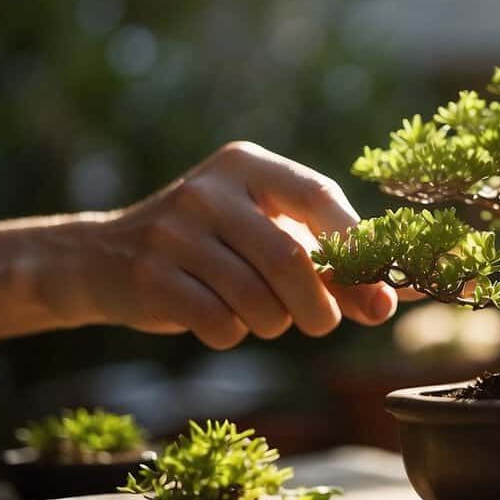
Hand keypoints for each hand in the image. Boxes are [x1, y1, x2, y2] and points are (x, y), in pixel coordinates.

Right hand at [75, 141, 398, 348]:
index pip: (319, 196)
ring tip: (265, 317)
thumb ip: (329, 260)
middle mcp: (209, 190)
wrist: (104, 258)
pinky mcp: (150, 276)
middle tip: (324, 323)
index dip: (356, 249)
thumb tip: (395, 300)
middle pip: (289, 258)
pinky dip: (234, 334)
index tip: (380, 291)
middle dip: (319, 305)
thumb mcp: (265, 231)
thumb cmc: (212, 246)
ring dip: (275, 324)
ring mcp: (174, 232)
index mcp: (247, 165)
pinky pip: (220, 323)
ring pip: (257, 299)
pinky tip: (222, 320)